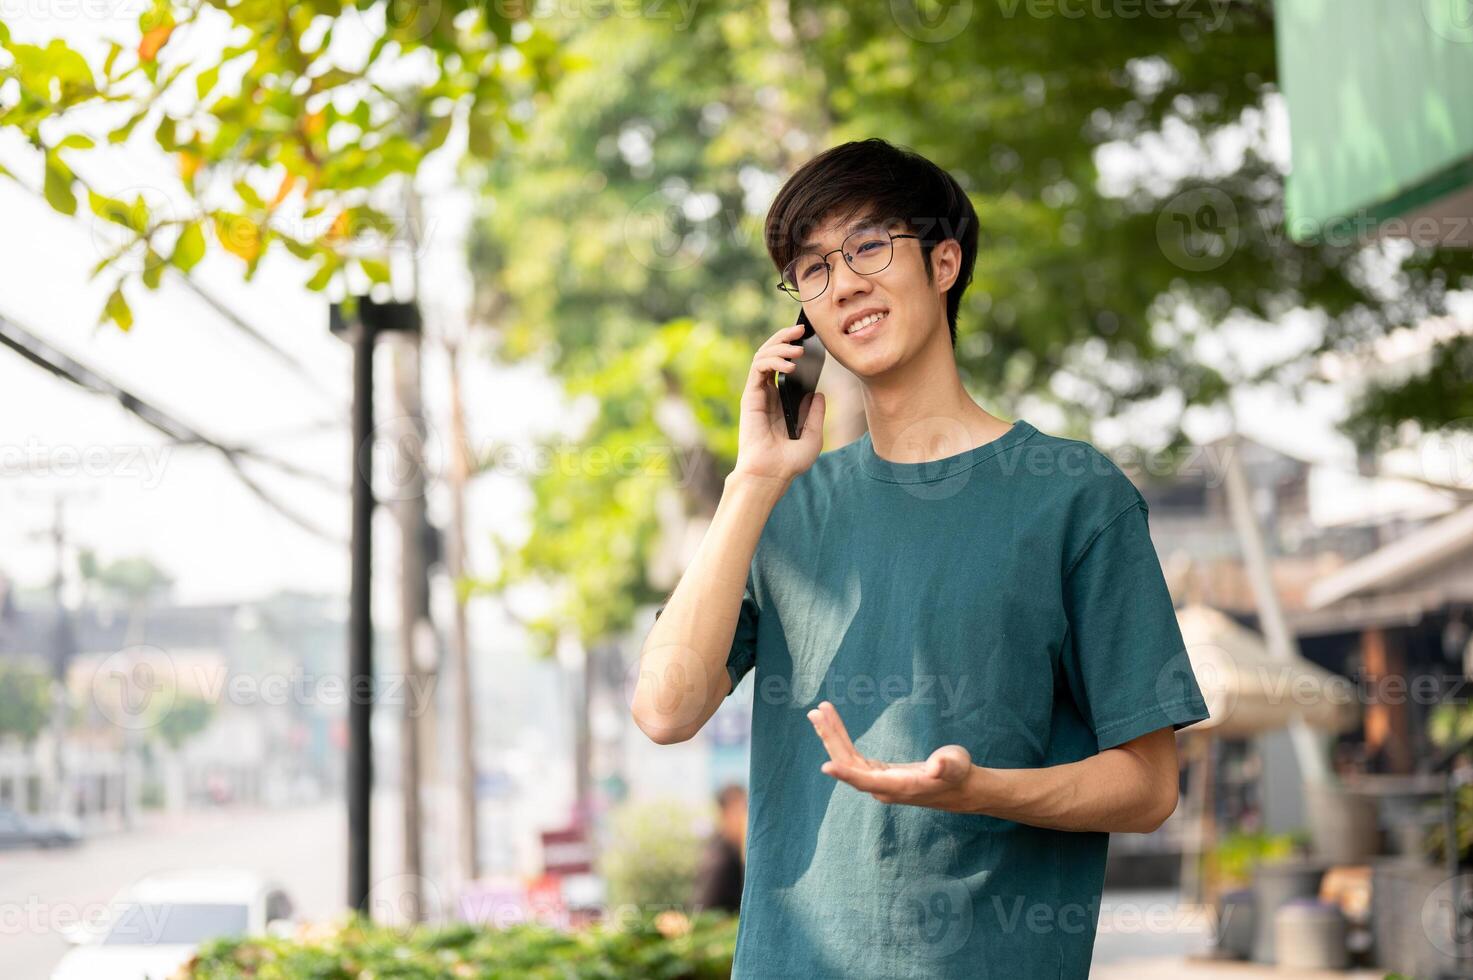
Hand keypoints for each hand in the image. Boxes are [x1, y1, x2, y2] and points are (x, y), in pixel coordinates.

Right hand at [731, 321, 824, 484]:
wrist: (771, 474)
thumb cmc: (789, 462)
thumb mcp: (813, 436)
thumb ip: (815, 414)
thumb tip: (818, 393)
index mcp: (781, 402)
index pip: (785, 367)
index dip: (794, 349)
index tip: (810, 339)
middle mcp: (768, 395)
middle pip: (772, 355)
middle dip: (785, 338)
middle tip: (802, 329)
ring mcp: (758, 394)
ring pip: (763, 356)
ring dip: (780, 346)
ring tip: (798, 349)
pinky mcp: (750, 396)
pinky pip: (758, 368)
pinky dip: (773, 361)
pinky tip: (789, 366)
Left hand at [806, 701, 975, 811]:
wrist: (960, 788)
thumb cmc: (958, 773)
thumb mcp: (956, 765)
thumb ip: (945, 765)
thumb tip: (935, 767)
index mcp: (898, 786)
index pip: (865, 781)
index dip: (846, 774)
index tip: (825, 766)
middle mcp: (882, 787)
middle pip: (848, 765)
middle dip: (831, 738)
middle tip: (815, 712)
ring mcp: (878, 781)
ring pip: (847, 760)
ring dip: (832, 735)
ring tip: (819, 711)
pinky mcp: (878, 774)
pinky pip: (853, 757)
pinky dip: (842, 739)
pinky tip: (832, 725)